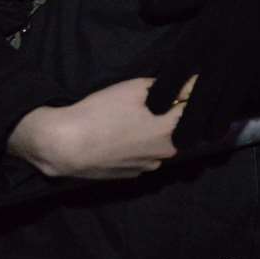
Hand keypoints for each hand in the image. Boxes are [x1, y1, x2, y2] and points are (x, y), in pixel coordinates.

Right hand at [7, 77, 181, 178]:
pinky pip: (145, 155)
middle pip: (179, 127)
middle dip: (172, 114)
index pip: (193, 108)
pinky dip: (140, 145)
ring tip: (133, 119)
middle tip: (155, 100)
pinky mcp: (131, 174)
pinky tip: (123, 136)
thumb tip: (193, 84)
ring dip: (156, 131)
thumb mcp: (136, 89)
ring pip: (161, 143)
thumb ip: (170, 86)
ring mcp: (148, 166)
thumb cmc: (102, 112)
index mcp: (171, 130)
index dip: (189, 95)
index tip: (184, 86)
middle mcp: (166, 152)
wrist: (65, 146)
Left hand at [141, 0, 259, 148]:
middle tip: (178, 144)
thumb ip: (171, 0)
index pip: (177, 73)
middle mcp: (225, 57)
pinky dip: (241, 107)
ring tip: (205, 139)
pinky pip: (252, 95)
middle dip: (189, 124)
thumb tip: (141, 8)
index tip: (152, 108)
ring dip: (217, 124)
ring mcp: (248, 67)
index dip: (162, 94)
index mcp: (204, 36)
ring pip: (230, 104)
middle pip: (203, 100)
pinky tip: (233, 114)